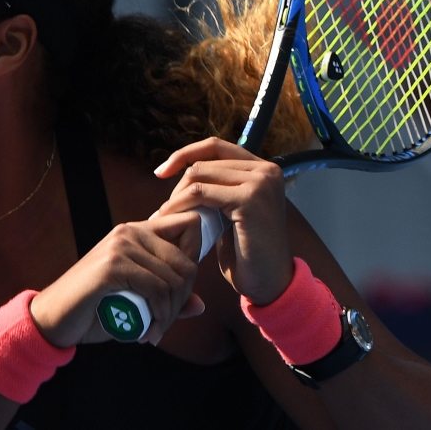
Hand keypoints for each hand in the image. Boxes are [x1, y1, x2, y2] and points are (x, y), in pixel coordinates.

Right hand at [29, 212, 204, 347]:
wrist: (52, 318)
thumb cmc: (94, 309)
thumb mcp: (136, 300)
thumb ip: (165, 298)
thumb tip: (199, 305)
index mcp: (138, 231)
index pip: (189, 226)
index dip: (196, 258)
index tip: (180, 292)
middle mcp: (131, 231)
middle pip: (187, 260)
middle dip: (183, 297)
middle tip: (165, 321)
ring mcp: (121, 246)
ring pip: (174, 279)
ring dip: (170, 313)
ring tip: (155, 330)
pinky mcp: (113, 265)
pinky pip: (157, 290)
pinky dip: (159, 316)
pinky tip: (148, 333)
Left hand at [153, 137, 293, 305]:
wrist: (269, 283)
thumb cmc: (247, 253)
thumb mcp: (232, 211)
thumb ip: (218, 188)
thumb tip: (185, 172)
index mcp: (263, 169)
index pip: (215, 147)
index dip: (185, 154)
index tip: (161, 171)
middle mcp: (266, 170)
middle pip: (204, 161)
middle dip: (178, 184)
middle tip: (163, 210)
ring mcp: (260, 182)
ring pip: (199, 174)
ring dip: (176, 197)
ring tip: (164, 216)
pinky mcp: (250, 199)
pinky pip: (201, 192)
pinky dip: (180, 204)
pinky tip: (170, 218)